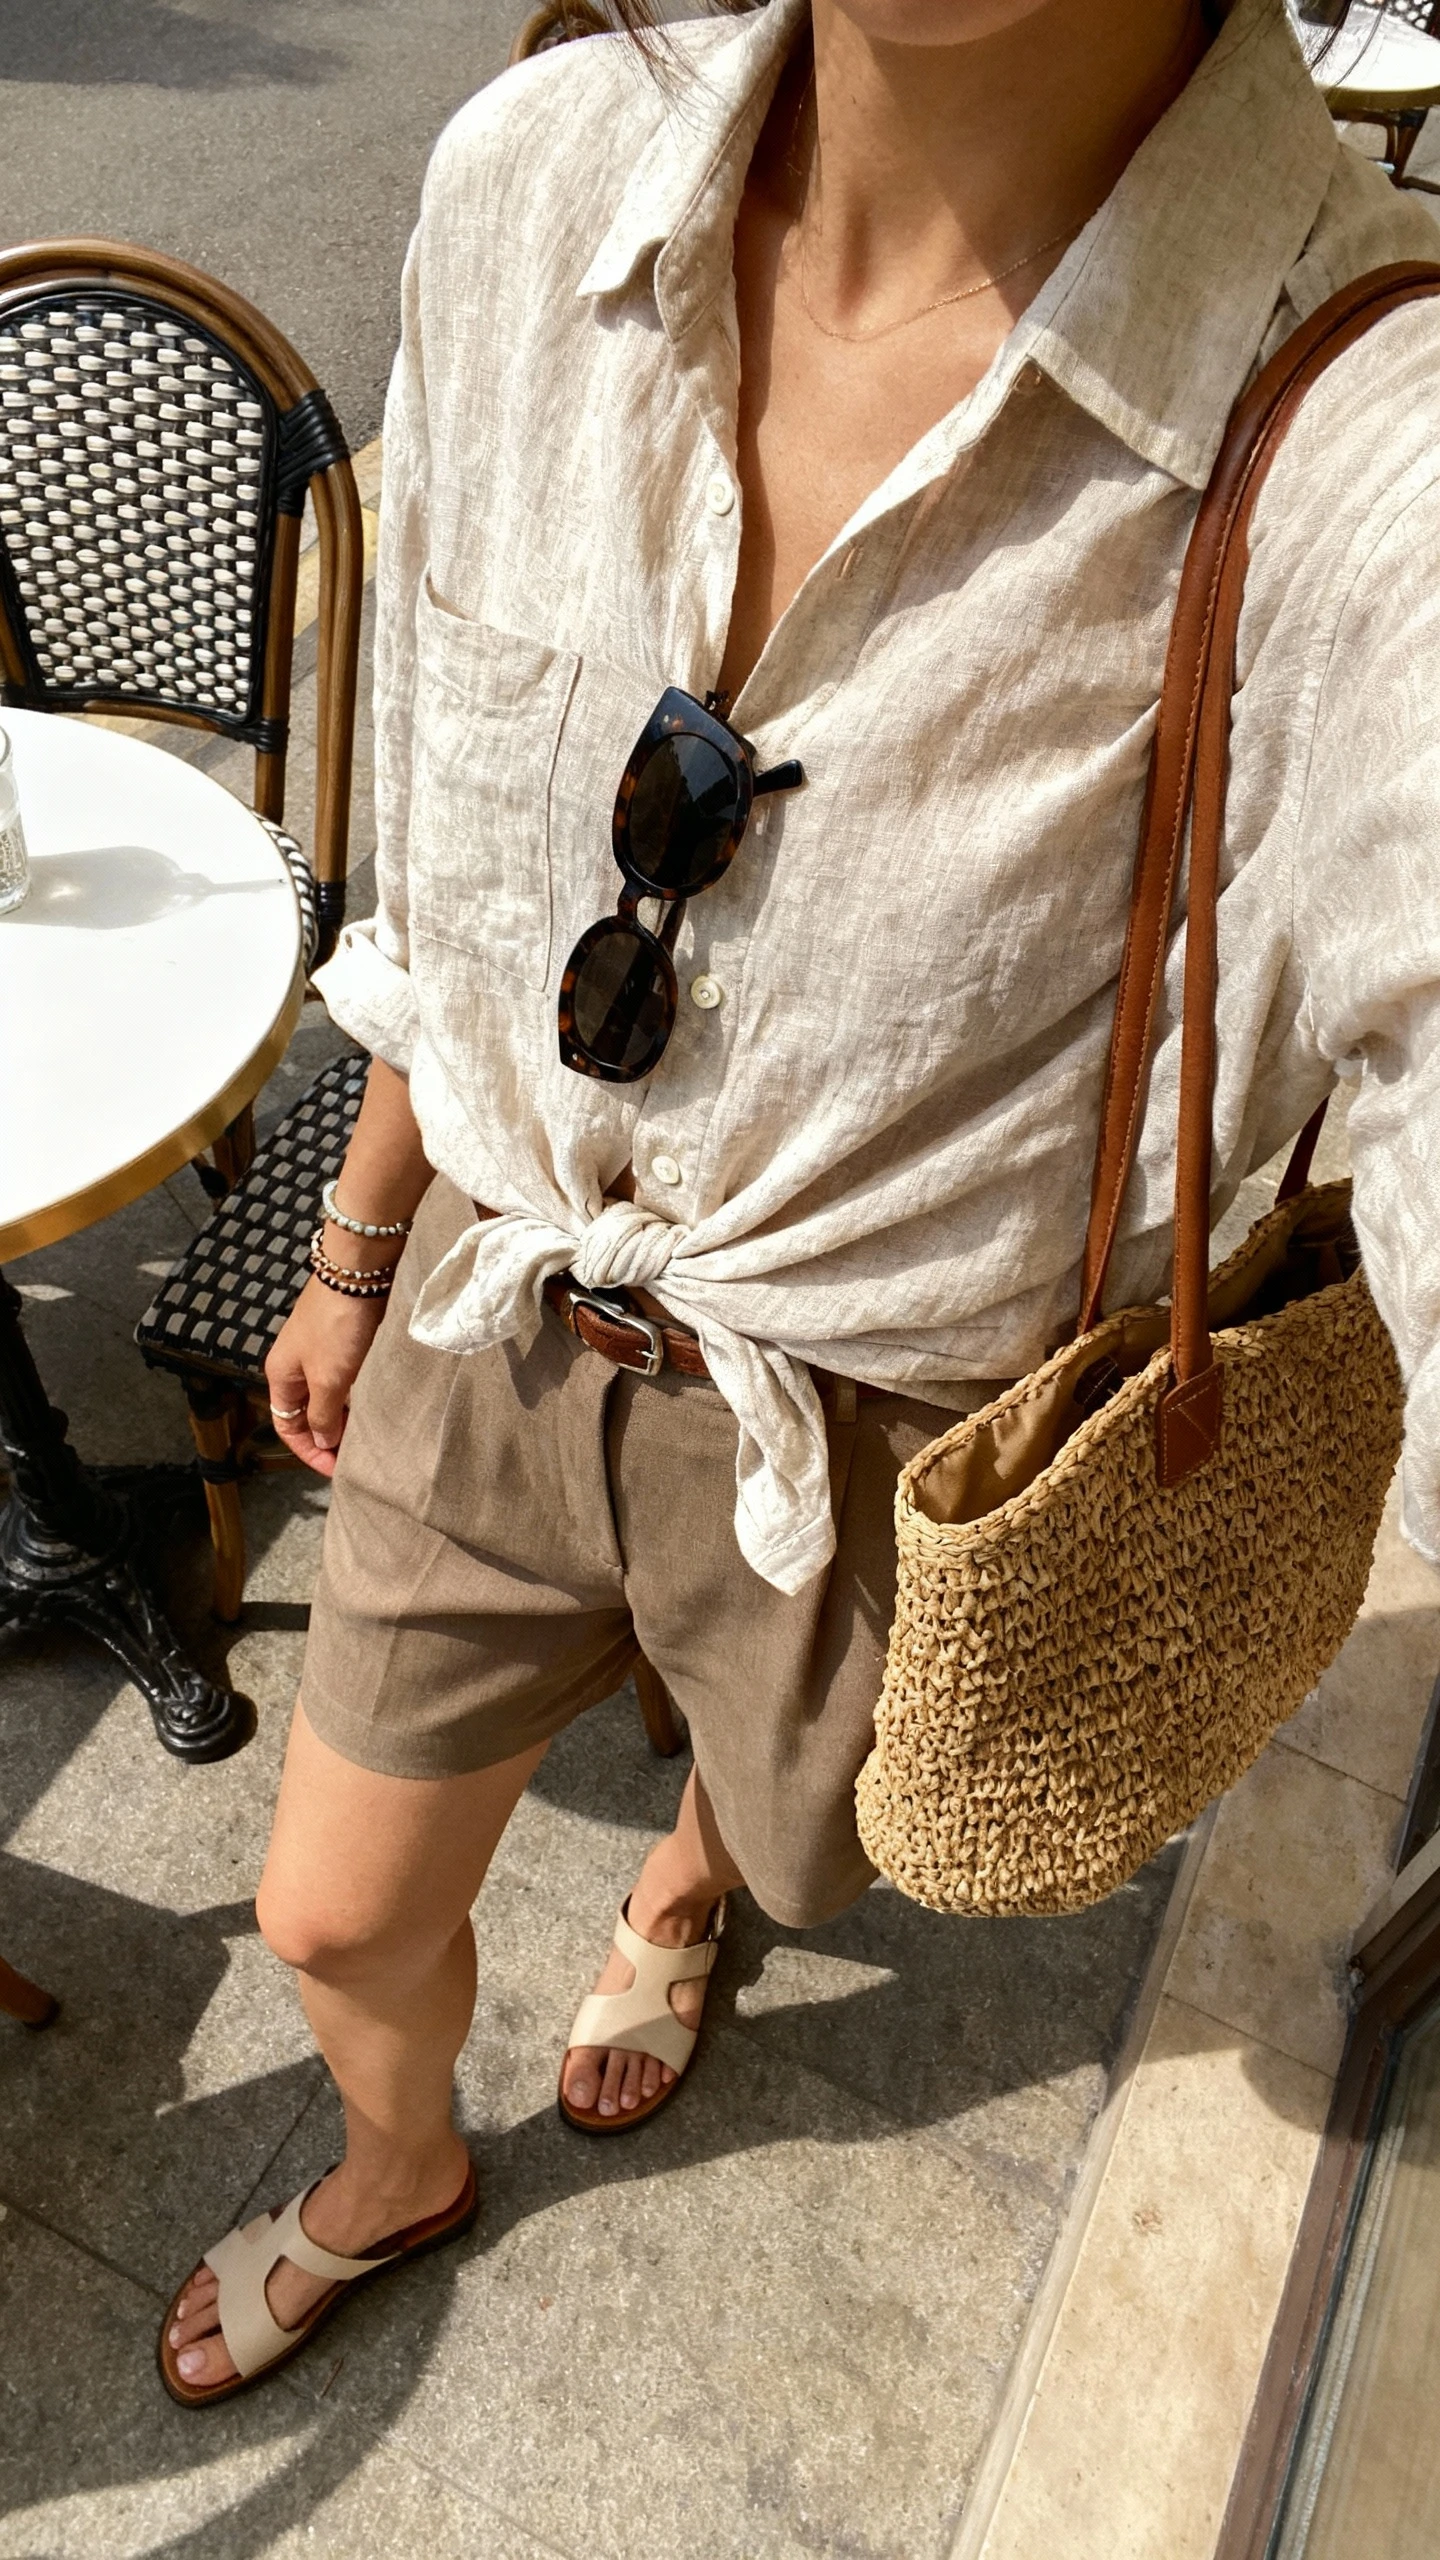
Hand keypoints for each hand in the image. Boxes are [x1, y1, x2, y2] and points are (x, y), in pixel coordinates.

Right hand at [264, 1274, 391, 1477]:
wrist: (357, 1272)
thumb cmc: (337, 1327)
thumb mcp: (329, 1379)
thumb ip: (323, 1414)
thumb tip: (322, 1440)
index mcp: (281, 1375)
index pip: (287, 1426)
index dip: (308, 1451)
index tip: (336, 1469)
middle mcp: (296, 1364)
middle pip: (308, 1413)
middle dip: (329, 1436)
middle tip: (357, 1455)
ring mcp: (319, 1351)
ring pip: (329, 1396)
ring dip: (345, 1417)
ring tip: (369, 1434)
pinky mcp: (343, 1340)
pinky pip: (345, 1379)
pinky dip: (356, 1396)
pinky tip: (374, 1405)